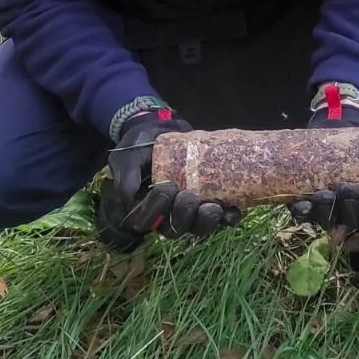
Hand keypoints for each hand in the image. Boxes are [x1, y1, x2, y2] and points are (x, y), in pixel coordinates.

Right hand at [97, 105, 239, 252]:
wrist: (162, 129)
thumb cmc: (141, 144)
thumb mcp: (127, 156)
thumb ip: (126, 174)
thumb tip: (129, 196)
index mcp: (145, 208)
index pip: (149, 220)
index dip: (157, 210)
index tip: (164, 189)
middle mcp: (168, 215)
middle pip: (176, 229)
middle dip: (184, 216)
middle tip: (188, 196)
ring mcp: (191, 211)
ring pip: (199, 227)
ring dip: (207, 221)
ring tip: (213, 208)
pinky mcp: (210, 202)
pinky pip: (221, 219)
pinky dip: (228, 217)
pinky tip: (233, 211)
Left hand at [288, 82, 358, 232]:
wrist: (339, 133)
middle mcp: (354, 214)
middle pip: (355, 221)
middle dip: (354, 207)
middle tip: (352, 189)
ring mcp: (331, 211)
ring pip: (330, 220)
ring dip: (328, 208)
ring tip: (327, 194)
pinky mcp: (308, 204)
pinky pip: (304, 214)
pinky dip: (302, 210)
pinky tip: (298, 205)